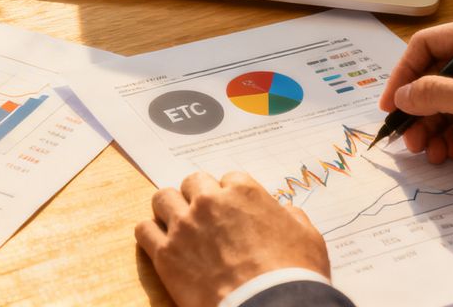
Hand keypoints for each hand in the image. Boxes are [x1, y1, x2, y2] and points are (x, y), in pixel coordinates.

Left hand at [136, 171, 329, 306]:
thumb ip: (294, 218)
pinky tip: (160, 243)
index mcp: (243, 192)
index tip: (232, 210)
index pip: (229, 178)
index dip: (230, 195)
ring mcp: (184, 226)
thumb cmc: (293, 274)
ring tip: (178, 224)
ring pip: (163, 199)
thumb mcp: (308, 238)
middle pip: (192, 183)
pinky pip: (144, 230)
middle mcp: (209, 202)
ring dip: (170, 208)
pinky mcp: (166, 254)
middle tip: (205, 216)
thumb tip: (287, 212)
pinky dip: (150, 233)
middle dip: (198, 196)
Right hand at [378, 13, 452, 181]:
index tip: (390, 103)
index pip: (427, 46)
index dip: (403, 74)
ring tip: (426, 151)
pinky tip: (446, 152)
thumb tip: (401, 96)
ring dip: (433, 126)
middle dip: (419, 109)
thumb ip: (434, 94)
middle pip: (436, 77)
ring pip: (448, 101)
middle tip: (407, 137)